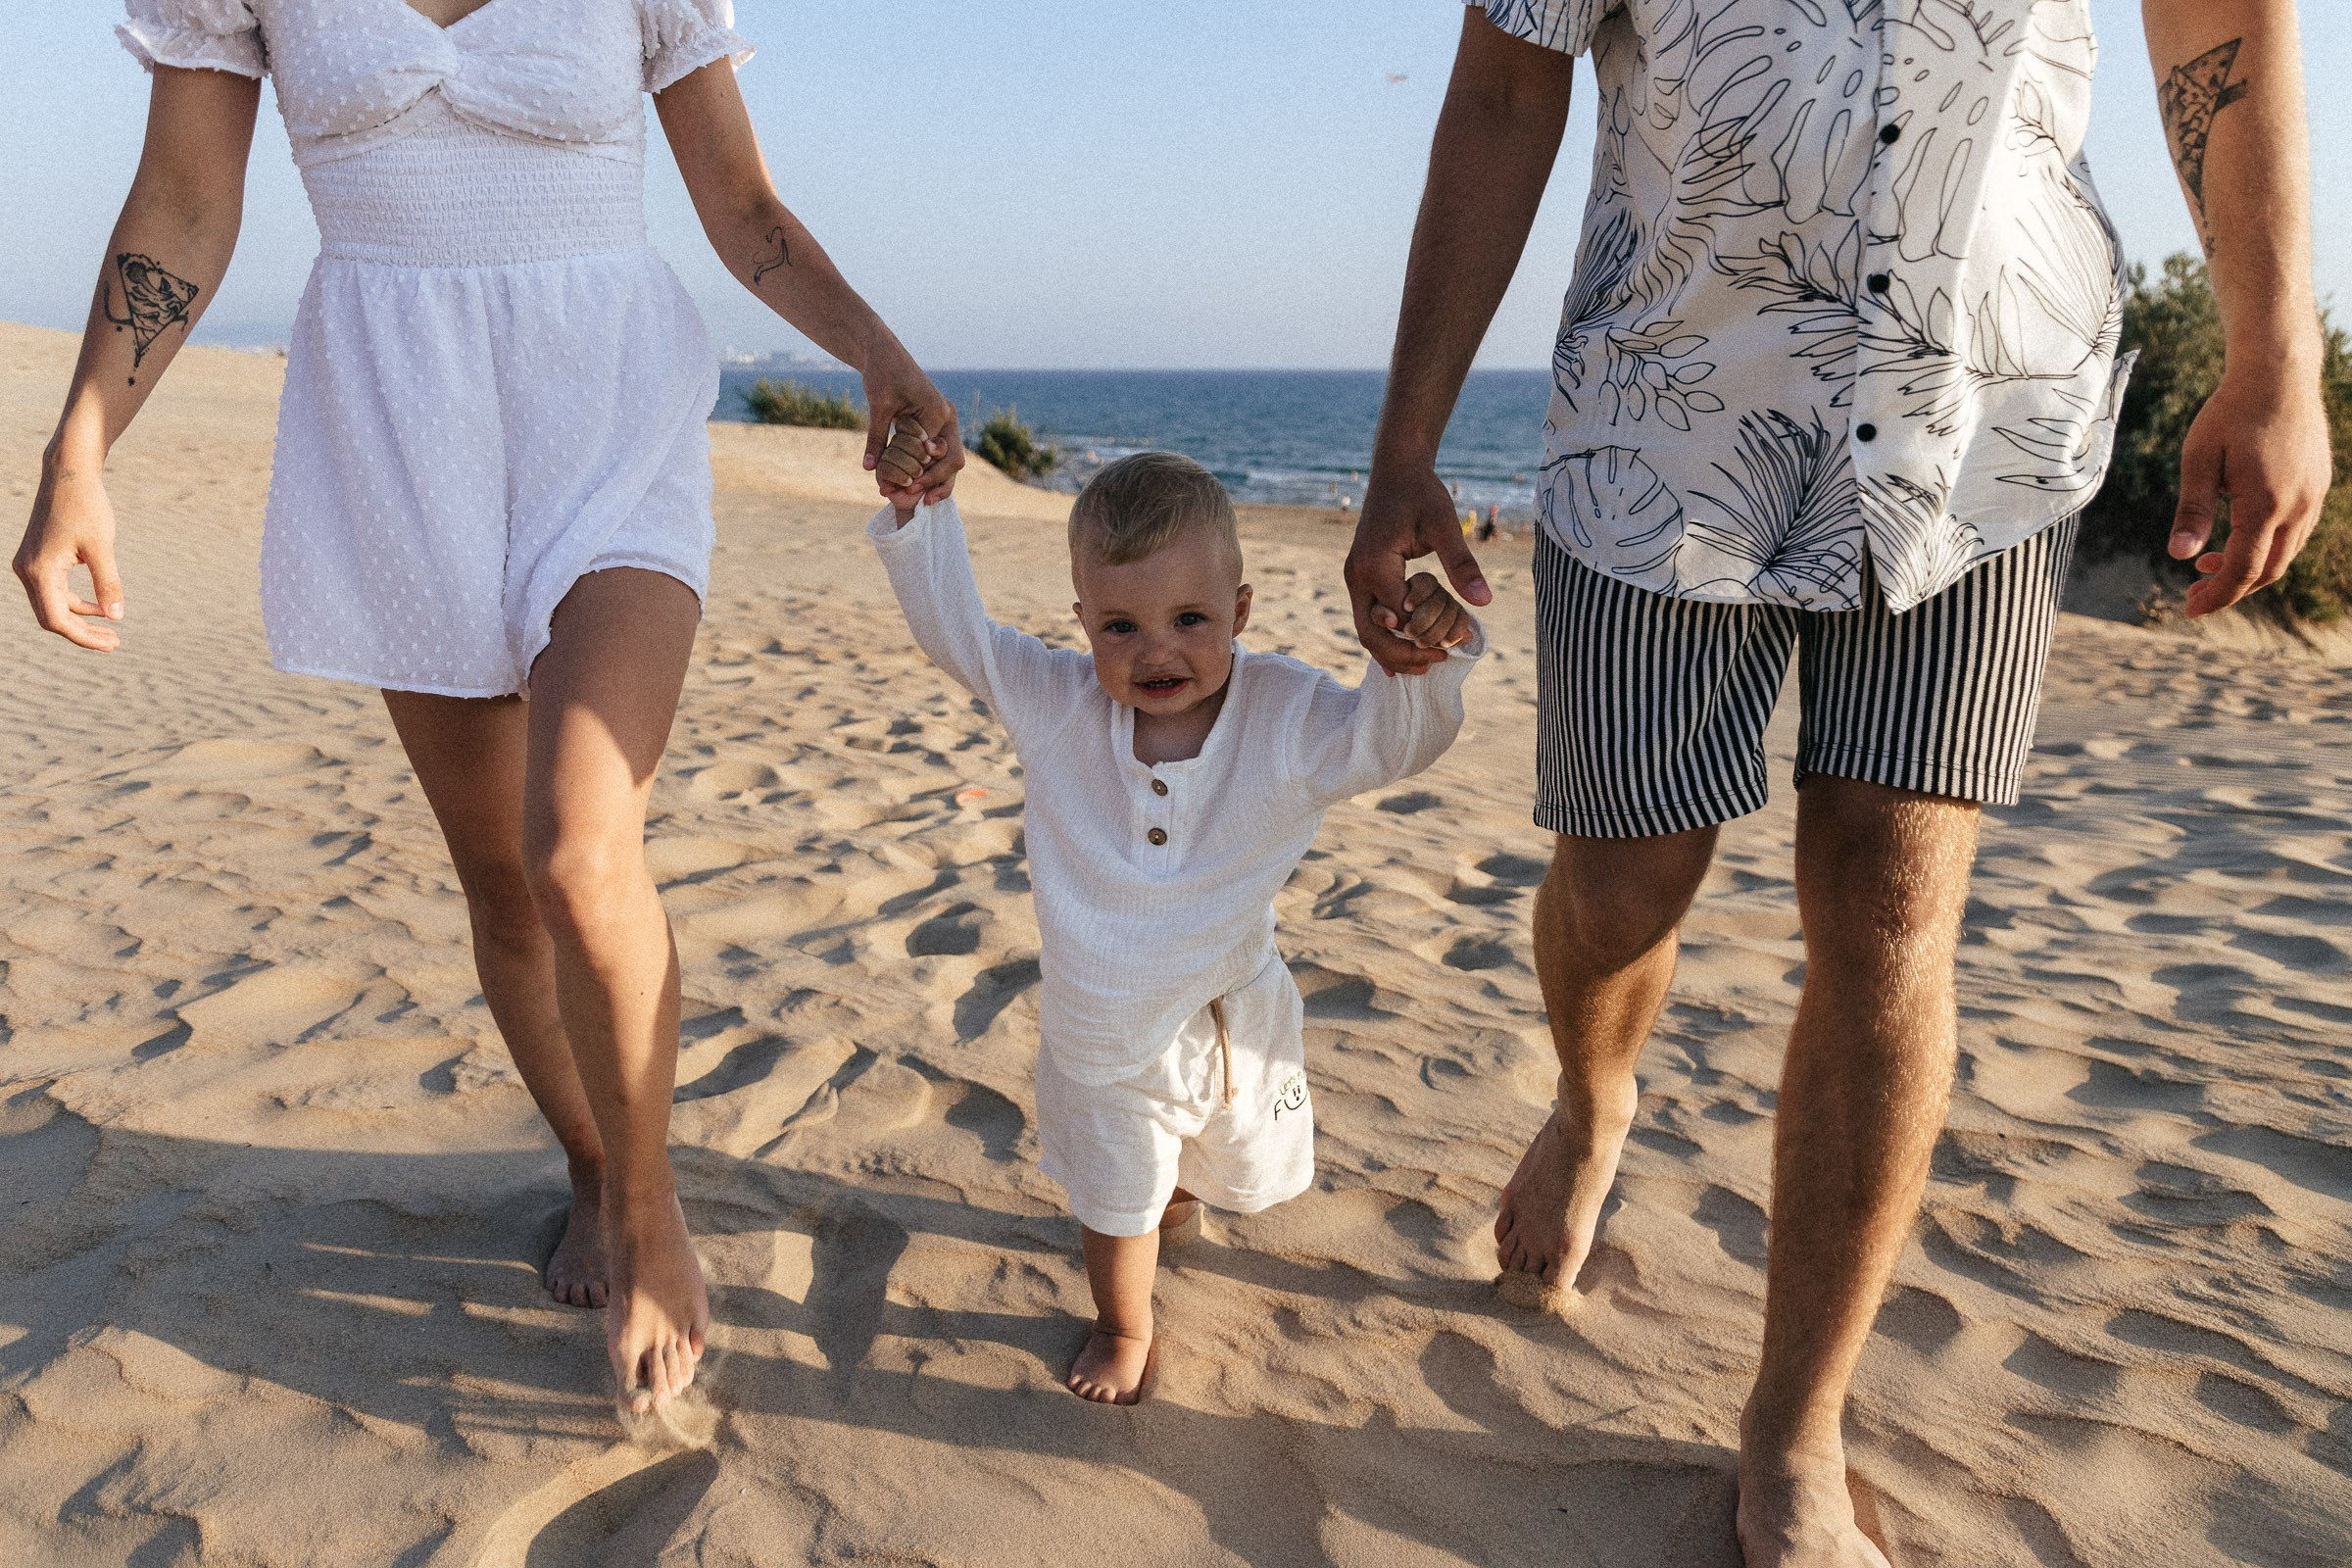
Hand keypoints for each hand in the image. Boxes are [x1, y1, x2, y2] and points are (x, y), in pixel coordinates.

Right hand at [14, 454, 124, 651]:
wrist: (69, 475)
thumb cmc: (87, 507)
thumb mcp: (102, 547)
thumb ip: (108, 583)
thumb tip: (116, 617)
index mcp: (39, 570)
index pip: (57, 619)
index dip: (83, 637)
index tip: (113, 644)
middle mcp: (27, 570)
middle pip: (52, 617)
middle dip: (82, 633)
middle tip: (115, 643)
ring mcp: (29, 564)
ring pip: (52, 605)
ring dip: (80, 619)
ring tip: (111, 630)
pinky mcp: (37, 559)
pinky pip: (54, 591)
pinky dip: (75, 602)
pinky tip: (101, 607)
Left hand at [861, 342, 963, 506]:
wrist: (885, 355)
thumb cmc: (882, 374)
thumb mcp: (878, 407)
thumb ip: (877, 438)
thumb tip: (870, 468)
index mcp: (938, 411)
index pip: (937, 454)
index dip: (923, 475)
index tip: (905, 489)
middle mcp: (947, 418)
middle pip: (953, 462)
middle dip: (935, 483)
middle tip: (914, 499)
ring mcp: (945, 423)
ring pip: (950, 461)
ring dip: (936, 481)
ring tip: (920, 501)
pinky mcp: (936, 426)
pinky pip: (939, 455)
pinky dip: (930, 471)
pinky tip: (917, 487)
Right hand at [1345, 459, 1490, 673]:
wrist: (1396, 472)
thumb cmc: (1421, 494)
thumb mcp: (1444, 525)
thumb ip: (1461, 564)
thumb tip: (1484, 601)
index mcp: (1374, 565)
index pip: (1400, 615)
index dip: (1427, 631)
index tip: (1457, 640)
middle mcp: (1357, 577)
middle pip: (1373, 633)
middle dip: (1404, 654)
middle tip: (1438, 662)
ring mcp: (1355, 580)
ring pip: (1367, 630)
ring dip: (1393, 652)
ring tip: (1424, 667)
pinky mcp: (1362, 579)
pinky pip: (1369, 618)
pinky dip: (1386, 640)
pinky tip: (1402, 660)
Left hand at [2168, 356, 2332, 616]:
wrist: (2278, 374)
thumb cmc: (2230, 413)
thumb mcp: (2198, 460)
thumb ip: (2192, 510)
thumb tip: (2179, 555)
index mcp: (2266, 504)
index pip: (2244, 570)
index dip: (2217, 596)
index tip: (2189, 609)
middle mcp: (2299, 505)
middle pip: (2269, 570)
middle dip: (2231, 589)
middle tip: (2193, 593)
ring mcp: (2315, 495)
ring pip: (2287, 553)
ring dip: (2249, 568)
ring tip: (2206, 566)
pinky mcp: (2319, 485)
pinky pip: (2297, 531)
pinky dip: (2267, 546)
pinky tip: (2238, 537)